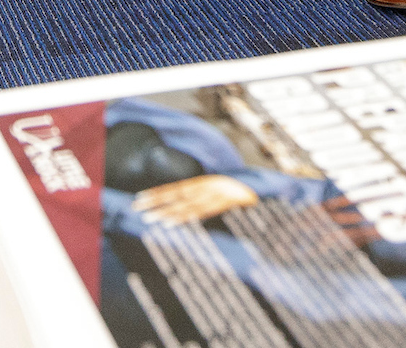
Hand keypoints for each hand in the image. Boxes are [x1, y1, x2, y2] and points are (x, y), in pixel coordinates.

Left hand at [131, 175, 259, 226]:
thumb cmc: (246, 197)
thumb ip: (207, 200)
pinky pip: (199, 213)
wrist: (269, 193)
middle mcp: (208, 187)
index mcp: (206, 183)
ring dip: (165, 212)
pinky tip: (169, 223)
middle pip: (176, 195)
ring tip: (149, 218)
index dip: (157, 193)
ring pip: (185, 205)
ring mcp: (215, 196)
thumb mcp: (225, 192)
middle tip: (136, 208)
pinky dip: (183, 218)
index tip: (140, 199)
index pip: (176, 189)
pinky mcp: (223, 205)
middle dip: (155, 202)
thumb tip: (186, 210)